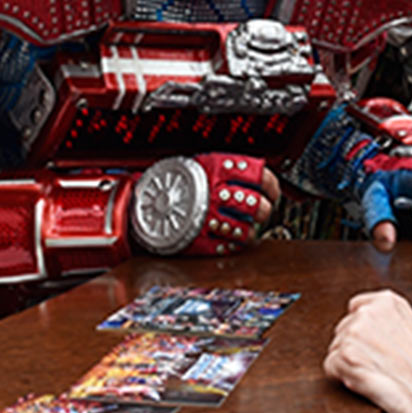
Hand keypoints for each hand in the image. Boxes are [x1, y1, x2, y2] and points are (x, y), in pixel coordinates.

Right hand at [132, 155, 277, 256]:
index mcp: (217, 169)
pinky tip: (230, 239)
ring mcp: (207, 219)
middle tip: (260, 211)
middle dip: (264, 211)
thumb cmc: (172, 183)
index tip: (271, 191)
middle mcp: (214, 194)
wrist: (139, 203)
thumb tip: (258, 176)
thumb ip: (229, 170)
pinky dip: (234, 245)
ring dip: (252, 230)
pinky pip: (227, 248)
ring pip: (246, 229)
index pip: (260, 176)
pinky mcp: (199, 242)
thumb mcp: (201, 164)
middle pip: (257, 206)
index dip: (272, 186)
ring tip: (246, 227)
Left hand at [323, 290, 411, 412]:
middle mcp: (368, 312)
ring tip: (376, 376)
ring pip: (335, 349)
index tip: (371, 344)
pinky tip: (366, 384)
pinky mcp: (344, 357)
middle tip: (377, 366)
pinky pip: (330, 367)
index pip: (356, 307)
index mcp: (389, 302)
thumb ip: (391, 324)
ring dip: (348, 364)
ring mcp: (354, 333)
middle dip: (354, 348)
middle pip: (343, 329)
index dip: (362, 330)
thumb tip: (373, 332)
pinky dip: (342, 379)